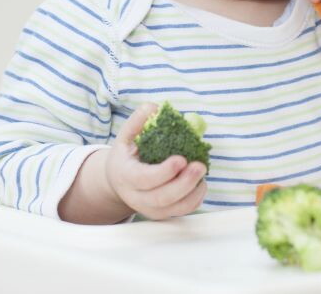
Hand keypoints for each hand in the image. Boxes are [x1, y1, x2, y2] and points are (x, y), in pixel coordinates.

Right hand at [104, 103, 207, 219]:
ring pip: (174, 209)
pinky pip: (182, 212)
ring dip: (193, 192)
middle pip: (161, 198)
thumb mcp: (125, 136)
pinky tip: (200, 182)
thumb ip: (137, 121)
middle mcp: (136, 197)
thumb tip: (154, 107)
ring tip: (202, 172)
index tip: (181, 159)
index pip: (144, 179)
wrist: (118, 182)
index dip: (164, 172)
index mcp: (125, 175)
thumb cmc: (126, 156)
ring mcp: (149, 209)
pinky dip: (195, 199)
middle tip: (200, 165)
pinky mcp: (162, 214)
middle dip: (184, 183)